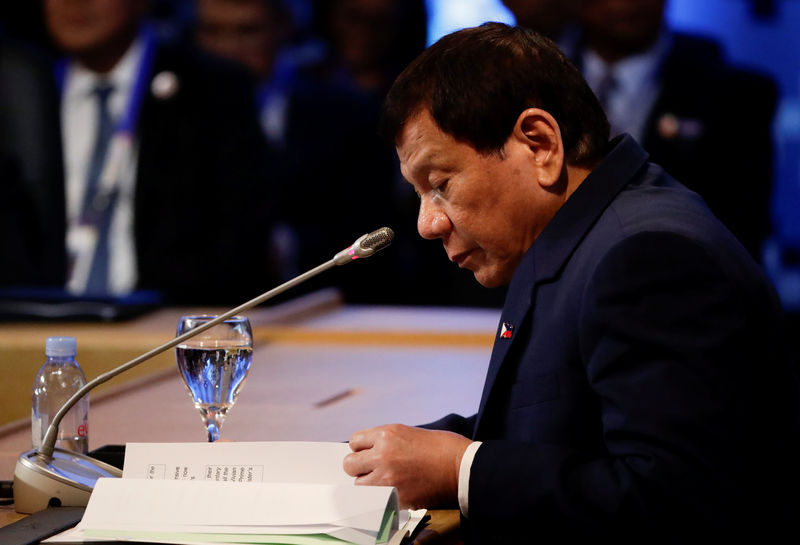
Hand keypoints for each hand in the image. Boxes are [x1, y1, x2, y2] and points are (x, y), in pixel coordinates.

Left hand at [343, 423, 471, 508]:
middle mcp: (382, 455)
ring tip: (385, 482)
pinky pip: (376, 500)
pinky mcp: (396, 497)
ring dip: (368, 484)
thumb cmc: (441, 447)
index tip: (368, 454)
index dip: (361, 449)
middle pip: (350, 465)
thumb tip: (368, 452)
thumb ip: (386, 441)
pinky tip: (396, 491)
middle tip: (372, 470)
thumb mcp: (408, 433)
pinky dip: (382, 497)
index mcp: (386, 435)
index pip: (354, 442)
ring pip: (358, 485)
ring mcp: (388, 478)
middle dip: (359, 467)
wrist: (462, 466)